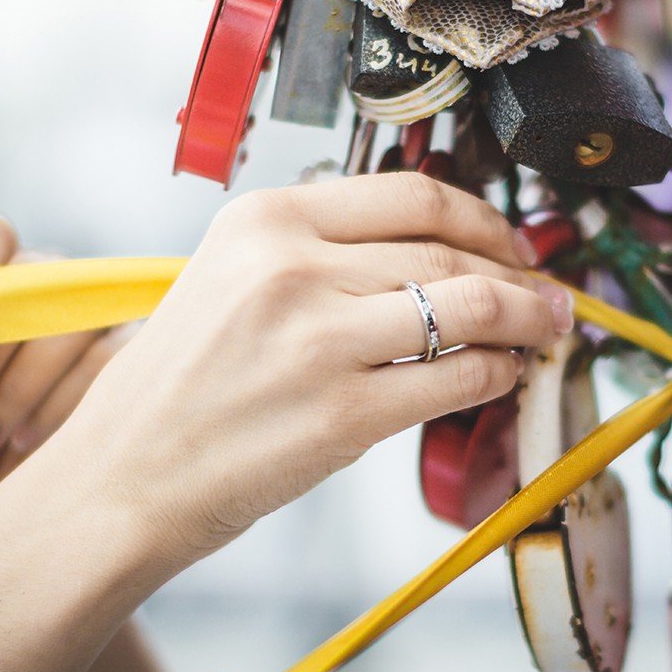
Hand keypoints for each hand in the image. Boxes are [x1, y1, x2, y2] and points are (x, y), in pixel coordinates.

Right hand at [58, 172, 571, 562]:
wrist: (123, 477)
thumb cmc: (178, 386)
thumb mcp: (230, 280)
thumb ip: (320, 256)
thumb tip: (433, 258)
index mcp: (264, 220)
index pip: (412, 194)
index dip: (482, 217)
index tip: (509, 241)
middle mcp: (292, 267)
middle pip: (449, 251)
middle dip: (519, 272)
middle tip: (548, 293)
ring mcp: (319, 341)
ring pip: (470, 307)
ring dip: (527, 319)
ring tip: (546, 329)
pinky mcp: (343, 414)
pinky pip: (457, 379)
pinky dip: (497, 374)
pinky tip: (502, 377)